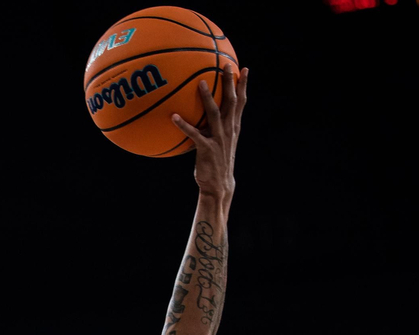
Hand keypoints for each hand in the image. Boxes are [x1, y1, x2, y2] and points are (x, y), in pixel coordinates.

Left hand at [171, 67, 246, 202]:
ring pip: (214, 114)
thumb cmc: (216, 161)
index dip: (243, 85)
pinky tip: (173, 116)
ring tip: (200, 83)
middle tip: (225, 65)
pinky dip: (184, 125)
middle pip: (231, 102)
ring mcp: (219, 139)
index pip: (241, 102)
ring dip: (207, 98)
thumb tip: (204, 113)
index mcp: (233, 127)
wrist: (219, 184)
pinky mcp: (206, 149)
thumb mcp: (220, 141)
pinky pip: (194, 135)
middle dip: (229, 83)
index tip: (244, 69)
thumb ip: (215, 126)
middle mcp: (228, 130)